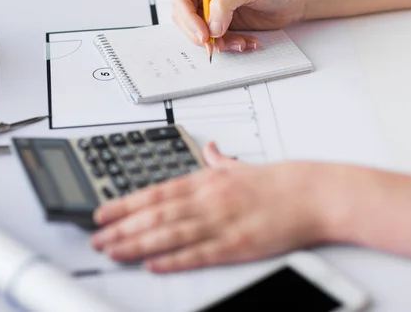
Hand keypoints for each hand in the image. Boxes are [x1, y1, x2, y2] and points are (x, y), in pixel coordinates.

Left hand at [91, 143, 349, 272]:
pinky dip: (173, 260)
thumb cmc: (277, 182)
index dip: (125, 204)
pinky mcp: (237, 245)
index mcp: (207, 180)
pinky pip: (199, 254)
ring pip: (170, 234)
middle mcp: (209, 199)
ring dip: (137, 243)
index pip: (156, 192)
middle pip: (155, 214)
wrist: (313, 194)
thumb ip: (220, 159)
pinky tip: (153, 264)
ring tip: (113, 250)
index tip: (102, 213)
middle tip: (97, 238)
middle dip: (122, 227)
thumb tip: (211, 147)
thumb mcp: (241, 166)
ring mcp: (222, 223)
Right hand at [172, 0, 305, 52]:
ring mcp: (212, 8)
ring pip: (200, 33)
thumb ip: (226, 4)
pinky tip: (247, 42)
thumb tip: (211, 27)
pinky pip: (216, 40)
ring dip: (218, 43)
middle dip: (199, 34)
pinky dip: (229, 45)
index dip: (188, 18)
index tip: (203, 35)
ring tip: (240, 43)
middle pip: (185, 18)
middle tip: (214, 45)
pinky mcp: (223, 24)